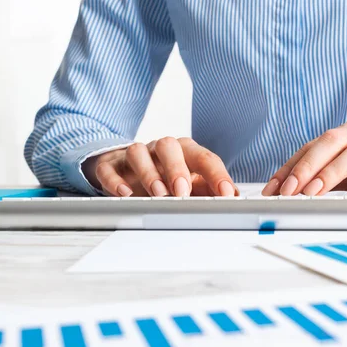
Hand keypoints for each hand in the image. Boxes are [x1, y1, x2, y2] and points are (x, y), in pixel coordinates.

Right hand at [82, 137, 237, 196]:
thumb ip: (213, 191)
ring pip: (138, 152)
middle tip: (183, 192)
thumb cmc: (168, 177)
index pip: (205, 158)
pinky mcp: (112, 165)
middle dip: (178, 168)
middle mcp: (162, 150)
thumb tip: (235, 200)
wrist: (129, 169)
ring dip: (149, 173)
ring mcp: (136, 155)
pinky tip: (125, 194)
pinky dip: (116, 181)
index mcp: (186, 152)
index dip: (217, 175)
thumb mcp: (194, 184)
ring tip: (158, 194)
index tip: (226, 194)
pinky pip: (111, 168)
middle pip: (170, 146)